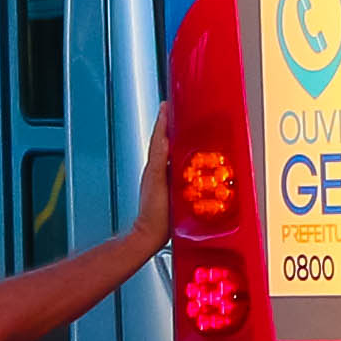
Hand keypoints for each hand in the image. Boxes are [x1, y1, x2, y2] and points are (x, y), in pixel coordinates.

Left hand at [126, 114, 175, 253]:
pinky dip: (181, 159)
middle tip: (176, 112)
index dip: (163, 121)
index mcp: (154, 166)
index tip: (167, 105)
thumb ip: (159, 160)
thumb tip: (163, 139)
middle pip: (165, 143)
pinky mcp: (171, 190)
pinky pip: (176, 169)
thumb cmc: (153, 213)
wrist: (151, 234)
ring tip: (182, 129)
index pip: (159, 138)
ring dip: (176, 141)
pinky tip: (189, 160)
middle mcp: (158, 171)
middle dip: (171, 127)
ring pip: (171, 155)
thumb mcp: (157, 182)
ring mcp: (164, 180)